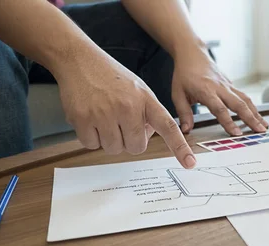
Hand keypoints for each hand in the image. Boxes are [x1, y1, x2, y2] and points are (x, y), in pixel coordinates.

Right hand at [56, 49, 195, 168]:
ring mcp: (104, 114)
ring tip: (103, 116)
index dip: (180, 147)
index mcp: (145, 100)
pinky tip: (90, 117)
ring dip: (109, 139)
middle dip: (129, 140)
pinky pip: (92, 145)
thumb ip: (147, 112)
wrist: (78, 59)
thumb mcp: (137, 88)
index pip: (167, 127)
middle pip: (136, 147)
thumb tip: (147, 135)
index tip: (190, 163)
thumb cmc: (110, 75)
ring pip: (114, 149)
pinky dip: (91, 136)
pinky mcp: (83, 119)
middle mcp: (127, 107)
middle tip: (120, 123)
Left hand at [171, 47, 268, 135]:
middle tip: (261, 132)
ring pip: (245, 99)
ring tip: (264, 126)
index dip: (229, 122)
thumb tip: (186, 130)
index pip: (219, 109)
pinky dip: (252, 107)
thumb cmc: (183, 74)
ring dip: (256, 113)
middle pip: (239, 104)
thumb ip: (184, 113)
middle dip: (251, 119)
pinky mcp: (231, 84)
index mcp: (206, 91)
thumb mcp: (177, 94)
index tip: (237, 134)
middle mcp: (220, 87)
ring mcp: (227, 85)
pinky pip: (244, 96)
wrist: (192, 53)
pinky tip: (258, 116)